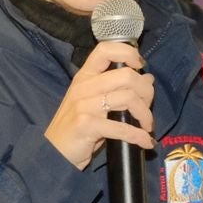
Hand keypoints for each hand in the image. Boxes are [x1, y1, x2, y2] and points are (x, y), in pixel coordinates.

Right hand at [43, 42, 154, 169]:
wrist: (54, 153)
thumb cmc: (76, 128)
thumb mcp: (95, 104)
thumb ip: (119, 90)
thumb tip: (148, 78)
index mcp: (85, 76)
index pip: (105, 50)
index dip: (128, 53)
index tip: (140, 66)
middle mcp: (84, 86)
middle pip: (127, 75)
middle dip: (146, 92)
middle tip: (147, 107)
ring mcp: (84, 105)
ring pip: (128, 98)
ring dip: (145, 114)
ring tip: (147, 126)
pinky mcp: (87, 125)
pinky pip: (122, 127)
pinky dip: (138, 135)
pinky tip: (145, 141)